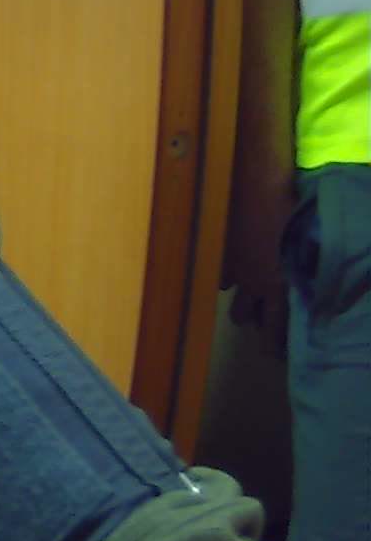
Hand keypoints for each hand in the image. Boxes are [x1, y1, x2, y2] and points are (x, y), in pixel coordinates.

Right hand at [221, 160, 295, 356]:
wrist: (255, 186)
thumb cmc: (292, 214)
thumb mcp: (311, 246)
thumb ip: (309, 271)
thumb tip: (319, 286)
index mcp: (279, 287)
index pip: (276, 331)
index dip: (276, 347)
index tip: (279, 354)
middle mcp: (253, 285)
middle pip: (246, 319)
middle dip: (256, 324)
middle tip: (266, 319)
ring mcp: (234, 269)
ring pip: (231, 299)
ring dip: (242, 303)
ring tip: (252, 297)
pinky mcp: (221, 253)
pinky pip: (222, 276)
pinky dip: (231, 279)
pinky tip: (238, 271)